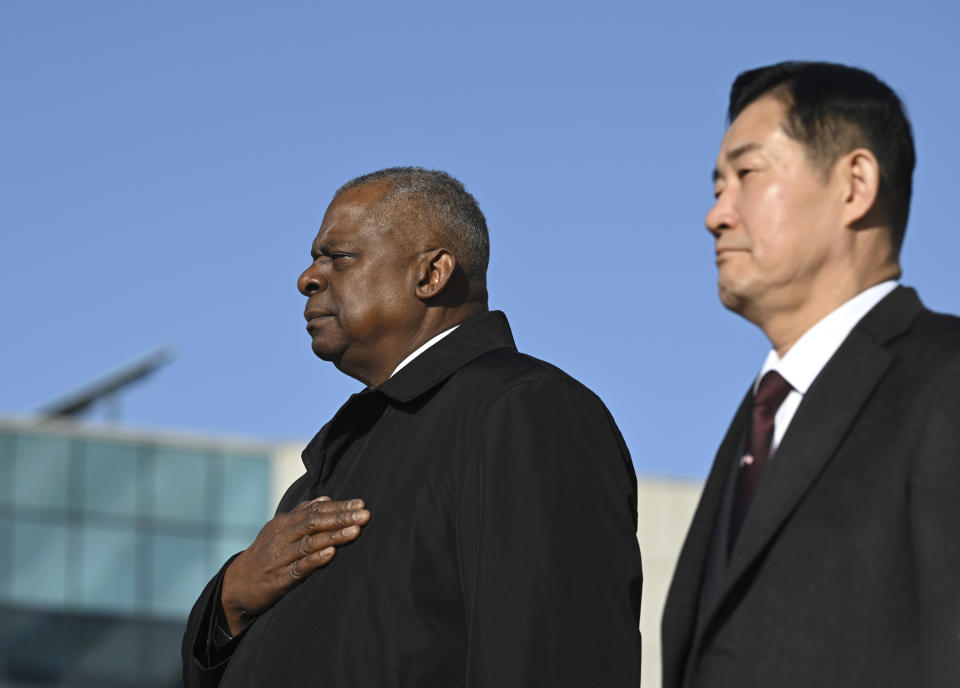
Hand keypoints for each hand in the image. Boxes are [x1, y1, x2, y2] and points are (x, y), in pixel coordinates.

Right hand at [220, 497, 369, 635]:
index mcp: (283, 523)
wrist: (236, 585)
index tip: (361, 504)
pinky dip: (315, 560)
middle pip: (314, 523)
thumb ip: (301, 514)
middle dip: (341, 518)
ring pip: (309, 543)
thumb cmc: (266, 554)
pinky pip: (299, 568)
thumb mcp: (279, 530)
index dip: (339, 507)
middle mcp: (281, 537)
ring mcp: (279, 558)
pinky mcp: (278, 580)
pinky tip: (331, 553)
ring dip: (333, 536)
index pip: (315, 510)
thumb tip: (326, 498)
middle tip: (365, 515)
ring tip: (355, 531)